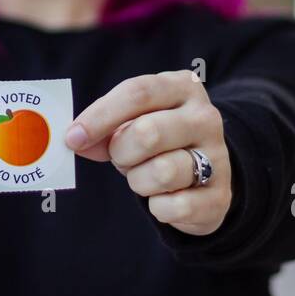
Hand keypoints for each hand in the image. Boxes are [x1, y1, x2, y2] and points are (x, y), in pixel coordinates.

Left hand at [66, 70, 232, 236]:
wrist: (206, 174)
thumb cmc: (158, 140)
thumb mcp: (134, 121)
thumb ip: (104, 127)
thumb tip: (75, 140)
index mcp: (182, 87)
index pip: (138, 93)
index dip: (100, 116)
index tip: (73, 138)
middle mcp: (205, 118)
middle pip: (148, 132)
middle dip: (121, 152)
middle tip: (121, 158)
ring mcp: (218, 156)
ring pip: (162, 172)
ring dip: (139, 181)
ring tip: (144, 177)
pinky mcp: (220, 196)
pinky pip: (174, 207)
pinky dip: (158, 208)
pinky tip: (163, 198)